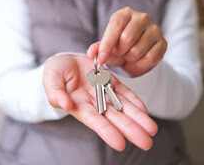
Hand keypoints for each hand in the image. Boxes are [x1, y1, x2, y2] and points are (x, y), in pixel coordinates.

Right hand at [43, 55, 157, 150]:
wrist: (65, 60)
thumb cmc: (55, 72)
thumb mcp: (50, 79)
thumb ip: (55, 93)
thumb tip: (65, 105)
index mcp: (79, 106)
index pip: (95, 120)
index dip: (107, 132)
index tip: (120, 143)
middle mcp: (94, 103)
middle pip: (114, 118)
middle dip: (131, 129)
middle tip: (147, 142)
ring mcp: (104, 92)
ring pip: (123, 107)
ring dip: (138, 118)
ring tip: (152, 130)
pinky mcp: (111, 81)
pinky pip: (124, 92)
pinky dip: (135, 101)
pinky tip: (145, 111)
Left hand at [87, 7, 166, 76]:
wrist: (136, 52)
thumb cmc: (119, 45)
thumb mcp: (106, 45)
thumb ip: (98, 48)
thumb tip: (91, 53)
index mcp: (125, 14)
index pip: (116, 25)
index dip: (107, 44)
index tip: (101, 58)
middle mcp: (141, 18)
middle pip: (127, 38)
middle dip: (119, 52)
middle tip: (118, 54)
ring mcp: (154, 29)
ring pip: (138, 50)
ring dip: (129, 59)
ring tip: (128, 55)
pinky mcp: (162, 43)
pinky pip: (149, 58)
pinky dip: (140, 64)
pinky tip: (137, 60)